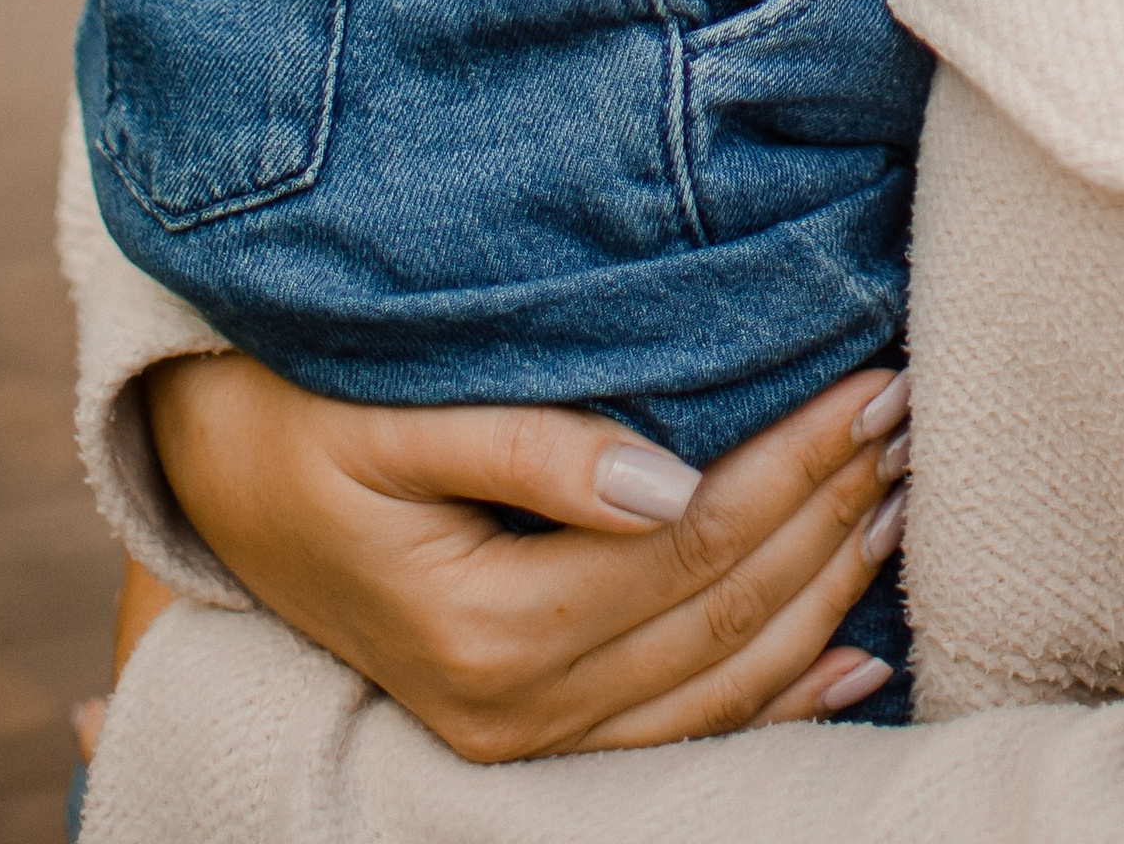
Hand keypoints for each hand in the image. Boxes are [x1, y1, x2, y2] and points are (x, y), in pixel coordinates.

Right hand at [142, 351, 910, 759]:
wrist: (213, 490)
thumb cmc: (299, 424)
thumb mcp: (390, 420)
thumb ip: (528, 450)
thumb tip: (670, 482)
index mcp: (482, 628)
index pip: (693, 543)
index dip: (796, 465)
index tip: (875, 382)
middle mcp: (511, 711)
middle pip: (722, 613)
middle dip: (830, 510)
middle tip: (910, 414)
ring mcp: (524, 742)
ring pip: (722, 684)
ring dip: (825, 591)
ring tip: (899, 493)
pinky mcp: (531, 739)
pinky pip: (685, 737)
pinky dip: (781, 696)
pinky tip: (856, 655)